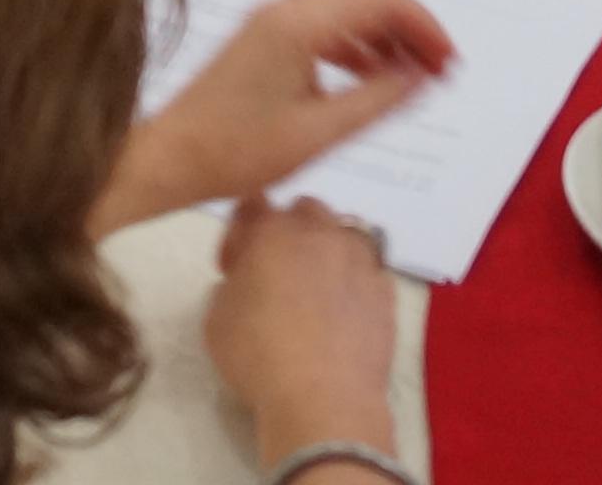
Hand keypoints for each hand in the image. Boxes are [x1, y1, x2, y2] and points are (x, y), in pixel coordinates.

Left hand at [97, 0, 450, 232]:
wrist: (171, 158)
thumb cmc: (241, 151)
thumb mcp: (320, 132)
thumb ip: (377, 99)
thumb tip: (422, 76)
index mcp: (298, 23)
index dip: (422, 25)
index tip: (448, 63)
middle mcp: (284, 8)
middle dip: (407, 28)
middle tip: (439, 70)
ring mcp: (269, 22)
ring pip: (343, 11)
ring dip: (382, 37)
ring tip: (413, 78)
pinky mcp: (262, 40)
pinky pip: (321, 28)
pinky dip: (354, 47)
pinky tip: (371, 80)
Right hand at [202, 199, 401, 470]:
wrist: (323, 398)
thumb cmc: (259, 356)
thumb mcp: (215, 319)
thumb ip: (229, 285)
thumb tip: (245, 281)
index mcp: (271, 232)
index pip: (253, 203)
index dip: (239, 232)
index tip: (233, 266)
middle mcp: (319, 234)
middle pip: (305, 210)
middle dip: (289, 231)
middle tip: (276, 272)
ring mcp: (359, 261)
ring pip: (346, 232)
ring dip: (329, 249)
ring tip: (318, 287)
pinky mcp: (385, 293)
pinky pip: (371, 270)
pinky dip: (358, 280)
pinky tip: (347, 309)